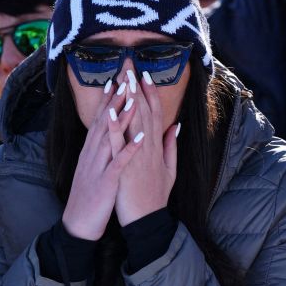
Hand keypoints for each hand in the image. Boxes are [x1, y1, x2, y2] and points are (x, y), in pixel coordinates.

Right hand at [62, 74, 141, 239]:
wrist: (78, 224)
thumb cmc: (91, 197)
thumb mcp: (96, 169)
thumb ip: (103, 152)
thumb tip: (109, 137)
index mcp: (92, 152)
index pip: (101, 121)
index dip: (108, 100)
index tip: (116, 80)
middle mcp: (92, 155)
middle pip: (105, 122)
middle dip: (116, 99)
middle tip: (125, 76)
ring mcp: (98, 167)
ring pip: (111, 138)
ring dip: (122, 117)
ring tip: (133, 97)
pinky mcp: (106, 183)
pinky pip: (119, 164)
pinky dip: (130, 149)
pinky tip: (141, 137)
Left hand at [115, 68, 177, 225]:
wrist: (147, 220)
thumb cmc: (155, 197)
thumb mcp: (170, 170)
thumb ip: (172, 147)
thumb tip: (175, 126)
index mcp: (157, 146)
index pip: (154, 113)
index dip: (150, 92)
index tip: (144, 74)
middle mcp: (148, 147)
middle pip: (144, 111)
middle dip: (138, 87)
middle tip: (132, 65)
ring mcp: (138, 156)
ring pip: (133, 122)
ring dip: (128, 99)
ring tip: (123, 79)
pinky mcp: (125, 166)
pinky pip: (119, 143)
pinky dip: (114, 126)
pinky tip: (110, 111)